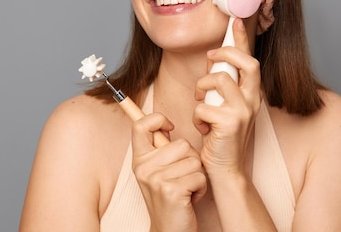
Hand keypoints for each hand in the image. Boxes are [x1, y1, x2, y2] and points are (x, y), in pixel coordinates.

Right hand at [131, 112, 206, 231]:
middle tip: (181, 178)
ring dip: (197, 176)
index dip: (158, 119)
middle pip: (182, 144)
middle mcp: (144, 167)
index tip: (169, 128)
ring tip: (186, 188)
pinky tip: (190, 197)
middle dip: (191, 160)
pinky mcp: (171, 190)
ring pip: (195, 160)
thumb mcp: (155, 171)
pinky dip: (201, 188)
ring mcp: (156, 179)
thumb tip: (164, 123)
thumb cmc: (168, 198)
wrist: (169, 230)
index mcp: (139, 159)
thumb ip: (158, 149)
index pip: (141, 125)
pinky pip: (199, 176)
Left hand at [193, 18, 262, 176]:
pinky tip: (203, 127)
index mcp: (251, 94)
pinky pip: (203, 105)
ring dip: (202, 89)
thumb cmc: (222, 139)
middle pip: (246, 62)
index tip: (236, 20)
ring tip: (200, 104)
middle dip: (226, 53)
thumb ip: (221, 85)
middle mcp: (252, 100)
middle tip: (210, 56)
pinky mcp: (231, 123)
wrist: (226, 170)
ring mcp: (244, 111)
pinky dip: (197, 116)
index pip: (250, 60)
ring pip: (219, 79)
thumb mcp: (223, 107)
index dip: (242, 39)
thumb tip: (213, 60)